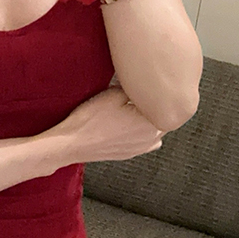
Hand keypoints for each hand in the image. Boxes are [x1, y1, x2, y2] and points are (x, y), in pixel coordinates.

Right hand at [48, 86, 164, 163]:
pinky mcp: (129, 153)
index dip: (157, 91)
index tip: (148, 85)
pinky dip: (138, 132)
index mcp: (153, 123)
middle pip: (162, 116)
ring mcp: (141, 148)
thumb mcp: (114, 93)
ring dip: (147, 120)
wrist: (72, 142)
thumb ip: (136, 88)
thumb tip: (145, 84)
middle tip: (138, 94)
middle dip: (153, 106)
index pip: (166, 103)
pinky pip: (142, 140)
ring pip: (153, 129)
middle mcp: (151, 138)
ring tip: (131, 110)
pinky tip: (124, 124)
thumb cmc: (90, 120)